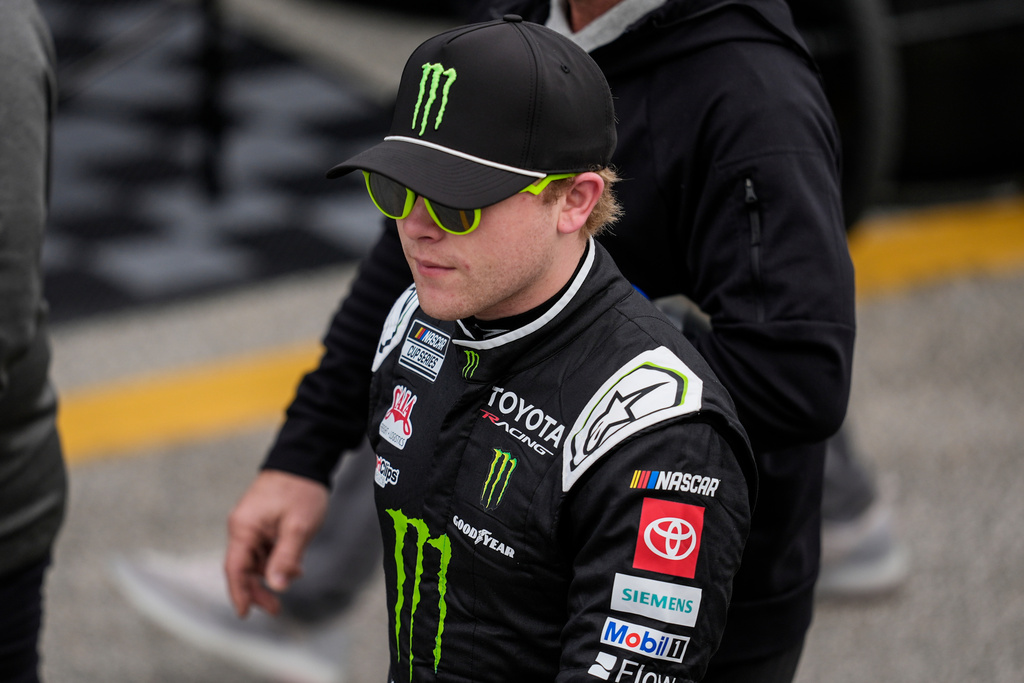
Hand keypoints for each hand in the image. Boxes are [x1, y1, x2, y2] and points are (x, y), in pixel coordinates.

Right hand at [224, 470, 328, 617]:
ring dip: (271, 573)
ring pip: (256, 559)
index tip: (245, 614)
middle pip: (243, 567)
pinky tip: (294, 565)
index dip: (239, 593)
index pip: (235, 568)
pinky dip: (276, 560)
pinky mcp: (262, 522)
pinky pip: (264, 548)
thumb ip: (286, 557)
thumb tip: (276, 586)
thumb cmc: (301, 490)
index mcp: (244, 527)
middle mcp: (242, 527)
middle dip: (257, 589)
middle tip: (275, 609)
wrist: (304, 459)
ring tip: (295, 576)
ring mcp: (251, 524)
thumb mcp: (299, 527)